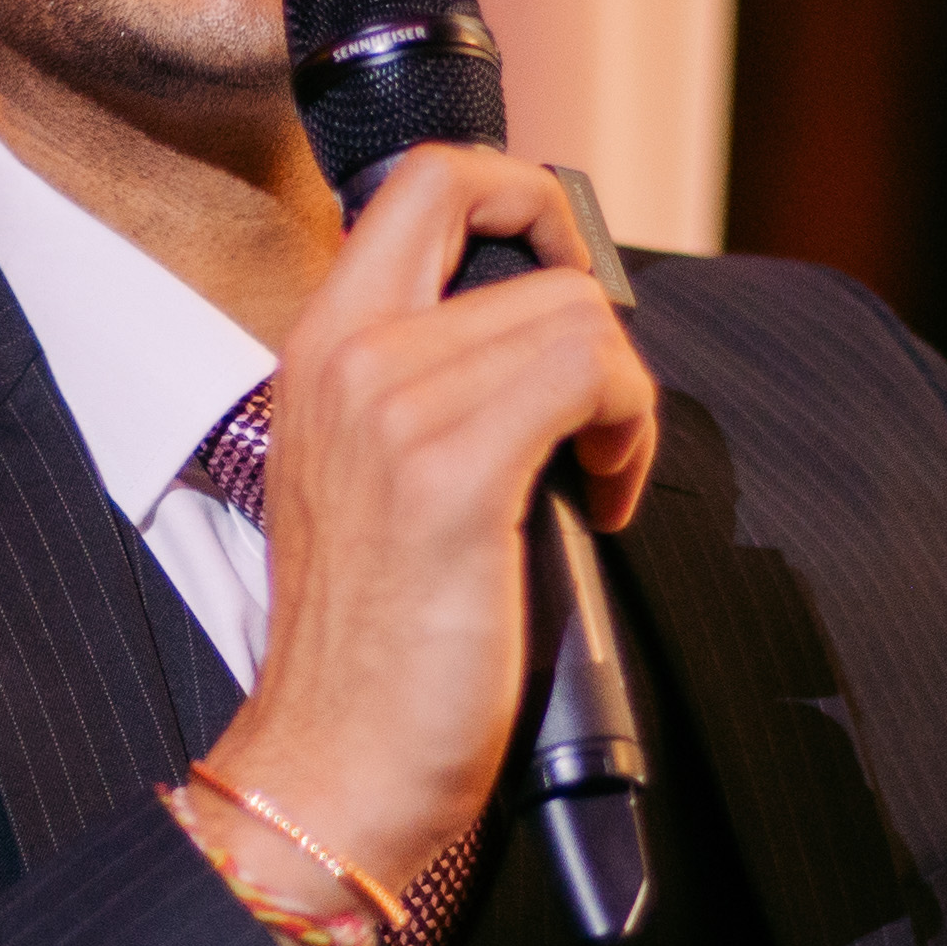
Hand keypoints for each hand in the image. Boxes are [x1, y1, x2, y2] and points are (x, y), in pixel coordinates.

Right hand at [187, 145, 659, 945]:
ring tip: (596, 477)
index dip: (524, 199)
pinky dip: (628, 432)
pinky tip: (604, 500)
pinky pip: (588, 376)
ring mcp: (392, 408)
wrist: (330, 764)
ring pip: (574, 313)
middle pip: (517, 233)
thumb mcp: (368, 474)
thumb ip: (422, 386)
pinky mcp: (451, 473)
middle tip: (595, 395)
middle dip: (591, 304)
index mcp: (318, 347)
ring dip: (619, 396)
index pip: (426, 181)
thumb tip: (539, 339)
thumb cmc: (367, 646)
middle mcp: (345, 356)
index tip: (561, 283)